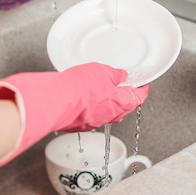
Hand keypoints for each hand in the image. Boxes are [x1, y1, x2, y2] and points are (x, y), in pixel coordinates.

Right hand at [0, 63, 148, 167]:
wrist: (53, 100)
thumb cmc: (78, 87)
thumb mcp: (102, 71)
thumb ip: (115, 75)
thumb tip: (122, 76)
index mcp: (119, 103)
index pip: (138, 97)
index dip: (142, 88)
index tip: (142, 82)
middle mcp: (107, 116)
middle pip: (123, 107)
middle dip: (125, 95)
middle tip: (124, 84)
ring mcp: (91, 121)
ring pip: (105, 111)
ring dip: (106, 101)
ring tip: (102, 89)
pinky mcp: (76, 122)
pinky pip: (88, 114)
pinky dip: (90, 106)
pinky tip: (84, 97)